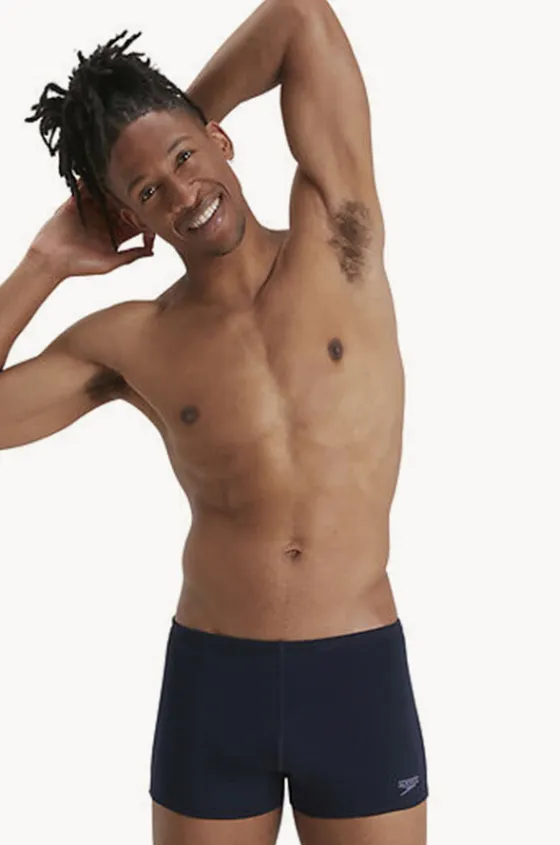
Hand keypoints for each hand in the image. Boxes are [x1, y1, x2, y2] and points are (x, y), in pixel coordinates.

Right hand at [27, 178, 155, 278]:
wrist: (51, 260)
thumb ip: (131, 255)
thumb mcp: (110, 263)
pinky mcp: (75, 204)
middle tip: (137, 192)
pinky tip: (100, 178)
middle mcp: (104, 221)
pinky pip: (84, 189)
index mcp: (115, 235)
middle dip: (129, 199)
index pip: (133, 221)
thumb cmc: (79, 266)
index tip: (149, 212)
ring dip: (112, 188)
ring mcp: (90, 211)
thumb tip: (151, 251)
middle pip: (121, 205)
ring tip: (121, 181)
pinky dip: (91, 182)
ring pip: (105, 195)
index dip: (141, 216)